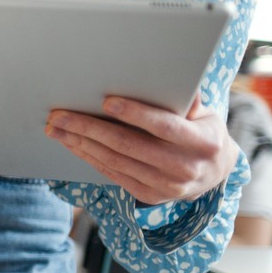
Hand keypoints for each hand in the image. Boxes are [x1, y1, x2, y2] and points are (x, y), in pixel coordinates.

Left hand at [46, 96, 238, 204]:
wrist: (215, 173)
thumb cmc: (203, 132)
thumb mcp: (206, 114)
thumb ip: (186, 99)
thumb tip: (167, 76)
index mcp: (202, 142)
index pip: (163, 126)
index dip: (134, 114)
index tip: (106, 101)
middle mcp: (184, 167)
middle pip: (128, 145)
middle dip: (89, 128)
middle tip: (59, 115)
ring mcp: (166, 186)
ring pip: (115, 161)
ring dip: (81, 144)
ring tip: (56, 128)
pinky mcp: (150, 196)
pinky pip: (113, 174)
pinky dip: (89, 158)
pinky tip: (72, 144)